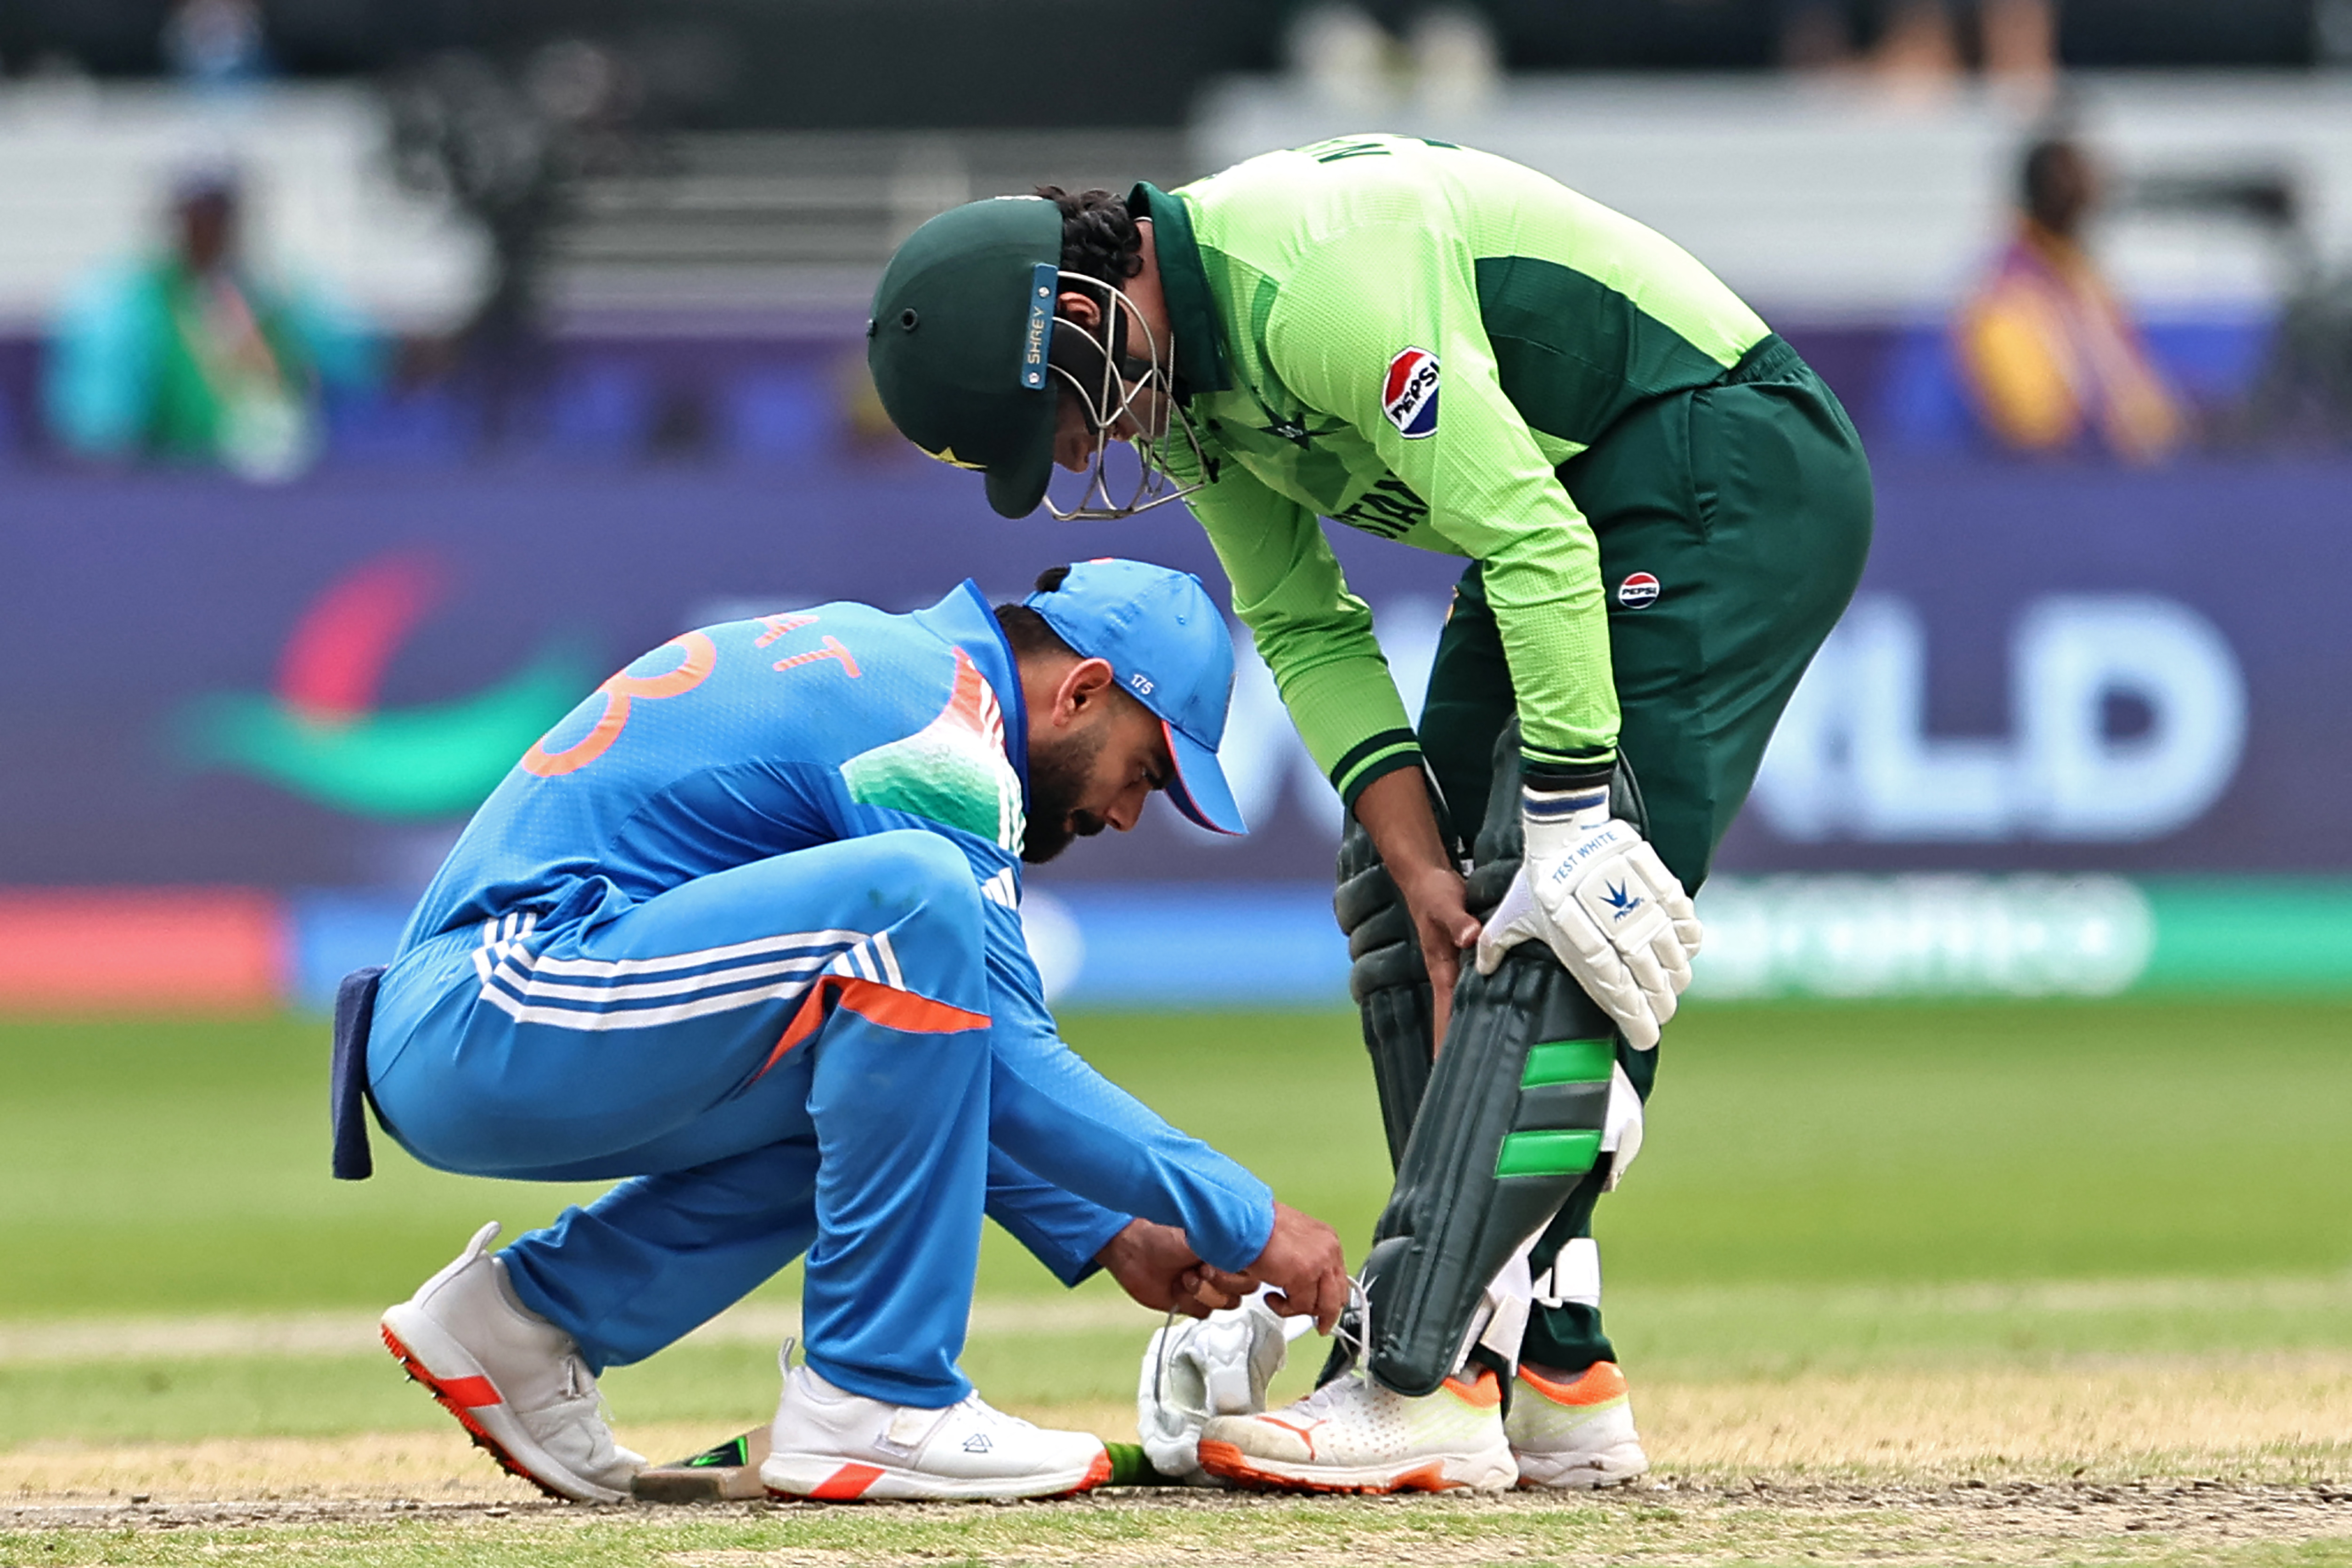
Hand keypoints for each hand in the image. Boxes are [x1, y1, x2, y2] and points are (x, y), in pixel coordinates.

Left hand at [1096, 1219, 1246, 1318]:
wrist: (1131, 1251)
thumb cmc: (1162, 1233)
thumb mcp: (1203, 1231)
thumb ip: (1232, 1241)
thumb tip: (1255, 1241)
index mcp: (1229, 1245)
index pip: (1256, 1267)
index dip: (1240, 1270)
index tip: (1223, 1263)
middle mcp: (1222, 1264)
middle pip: (1244, 1289)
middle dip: (1222, 1281)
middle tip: (1202, 1269)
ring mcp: (1207, 1284)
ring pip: (1226, 1304)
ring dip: (1204, 1292)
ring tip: (1186, 1277)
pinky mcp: (1191, 1301)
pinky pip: (1205, 1313)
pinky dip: (1190, 1302)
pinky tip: (1177, 1287)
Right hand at [1243, 1201, 1349, 1332]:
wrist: (1246, 1220)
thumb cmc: (1260, 1226)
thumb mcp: (1292, 1240)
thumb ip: (1304, 1258)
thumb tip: (1303, 1282)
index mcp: (1328, 1240)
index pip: (1339, 1279)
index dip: (1331, 1299)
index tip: (1325, 1311)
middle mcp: (1329, 1251)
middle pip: (1337, 1296)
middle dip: (1324, 1313)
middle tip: (1317, 1324)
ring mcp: (1319, 1263)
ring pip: (1322, 1306)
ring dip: (1299, 1310)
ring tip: (1279, 1301)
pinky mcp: (1304, 1276)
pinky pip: (1301, 1307)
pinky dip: (1284, 1308)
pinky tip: (1271, 1297)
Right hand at [1395, 864, 1480, 1053]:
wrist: (1425, 877)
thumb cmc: (1434, 891)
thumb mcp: (1446, 903)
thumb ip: (1459, 921)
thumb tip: (1471, 937)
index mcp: (1441, 969)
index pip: (1444, 1014)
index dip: (1444, 1042)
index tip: (1443, 1072)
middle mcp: (1445, 976)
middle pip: (1448, 1021)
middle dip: (1449, 1051)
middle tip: (1460, 1084)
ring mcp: (1451, 970)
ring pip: (1456, 1011)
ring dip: (1458, 1035)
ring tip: (1468, 1066)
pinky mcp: (1460, 961)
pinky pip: (1465, 995)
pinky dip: (1470, 1013)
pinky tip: (1481, 1022)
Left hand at [1474, 785, 1702, 1050]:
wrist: (1566, 832)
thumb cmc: (1538, 879)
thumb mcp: (1514, 915)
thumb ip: (1498, 945)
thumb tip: (1481, 970)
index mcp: (1586, 953)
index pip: (1620, 999)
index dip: (1637, 1023)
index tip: (1645, 1037)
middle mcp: (1620, 939)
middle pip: (1654, 987)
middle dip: (1659, 1006)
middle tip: (1659, 1011)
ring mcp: (1646, 916)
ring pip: (1675, 962)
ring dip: (1675, 977)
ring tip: (1670, 983)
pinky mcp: (1664, 891)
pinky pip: (1688, 927)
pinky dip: (1689, 942)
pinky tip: (1684, 949)